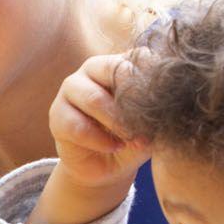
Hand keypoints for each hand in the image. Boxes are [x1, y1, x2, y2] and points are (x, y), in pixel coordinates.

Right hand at [32, 53, 150, 223]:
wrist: (107, 166)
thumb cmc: (132, 137)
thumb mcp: (150, 125)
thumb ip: (156, 113)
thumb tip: (163, 111)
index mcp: (119, 63)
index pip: (137, 57)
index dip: (152, 78)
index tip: (166, 102)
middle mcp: (93, 69)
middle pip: (112, 70)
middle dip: (132, 101)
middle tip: (146, 125)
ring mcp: (71, 89)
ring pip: (94, 98)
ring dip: (116, 122)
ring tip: (129, 139)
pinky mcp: (57, 114)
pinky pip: (78, 126)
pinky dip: (100, 140)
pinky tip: (113, 147)